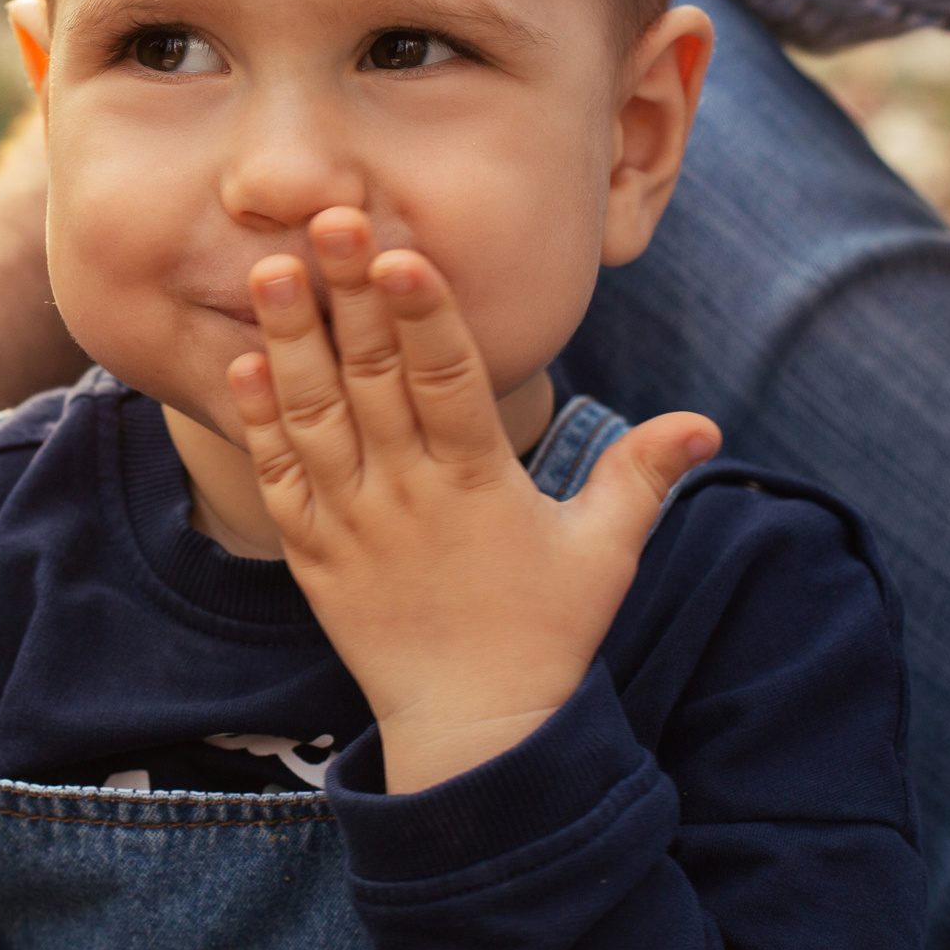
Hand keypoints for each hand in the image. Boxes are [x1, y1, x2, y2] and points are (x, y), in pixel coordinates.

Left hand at [226, 209, 717, 793]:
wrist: (472, 731)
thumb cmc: (546, 633)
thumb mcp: (604, 554)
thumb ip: (643, 477)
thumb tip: (707, 422)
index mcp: (479, 482)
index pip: (446, 379)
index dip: (422, 313)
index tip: (397, 252)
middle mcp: (408, 492)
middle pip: (373, 378)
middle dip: (348, 296)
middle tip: (326, 219)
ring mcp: (352, 520)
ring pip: (314, 415)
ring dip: (289, 341)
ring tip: (269, 269)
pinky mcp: (310, 549)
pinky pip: (279, 476)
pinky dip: (259, 421)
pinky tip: (242, 362)